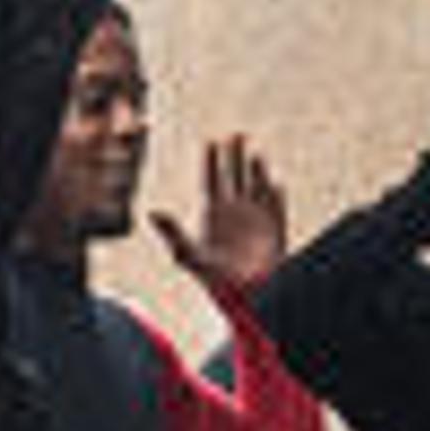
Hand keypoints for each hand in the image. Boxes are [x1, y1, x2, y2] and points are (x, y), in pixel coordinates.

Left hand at [151, 131, 284, 290]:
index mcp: (211, 213)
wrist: (245, 296)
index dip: (209, 160)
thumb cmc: (214, 280)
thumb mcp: (188, 255)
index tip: (209, 140)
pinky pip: (276, 205)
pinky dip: (276, 194)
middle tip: (234, 134)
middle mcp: (233, 211)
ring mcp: (255, 217)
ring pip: (256, 184)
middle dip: (233, 154)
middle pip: (233, 175)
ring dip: (256, 167)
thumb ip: (172, 233)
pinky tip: (275, 183)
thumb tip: (152, 212)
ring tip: (254, 151)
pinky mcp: (275, 228)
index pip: (209, 180)